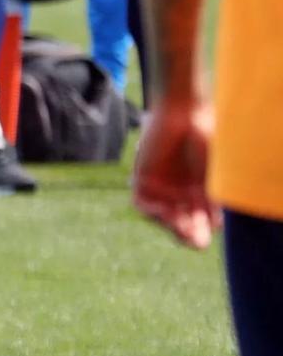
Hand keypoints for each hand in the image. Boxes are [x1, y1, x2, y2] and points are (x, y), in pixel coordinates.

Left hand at [132, 102, 220, 249]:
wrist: (184, 114)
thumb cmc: (204, 140)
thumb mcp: (212, 174)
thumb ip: (211, 198)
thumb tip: (214, 226)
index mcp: (201, 196)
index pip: (200, 225)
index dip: (202, 233)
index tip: (208, 233)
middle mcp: (180, 196)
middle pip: (181, 226)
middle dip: (187, 236)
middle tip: (195, 241)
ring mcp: (161, 189)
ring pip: (162, 219)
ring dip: (170, 227)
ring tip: (181, 227)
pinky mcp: (142, 179)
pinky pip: (142, 204)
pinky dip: (151, 212)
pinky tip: (164, 211)